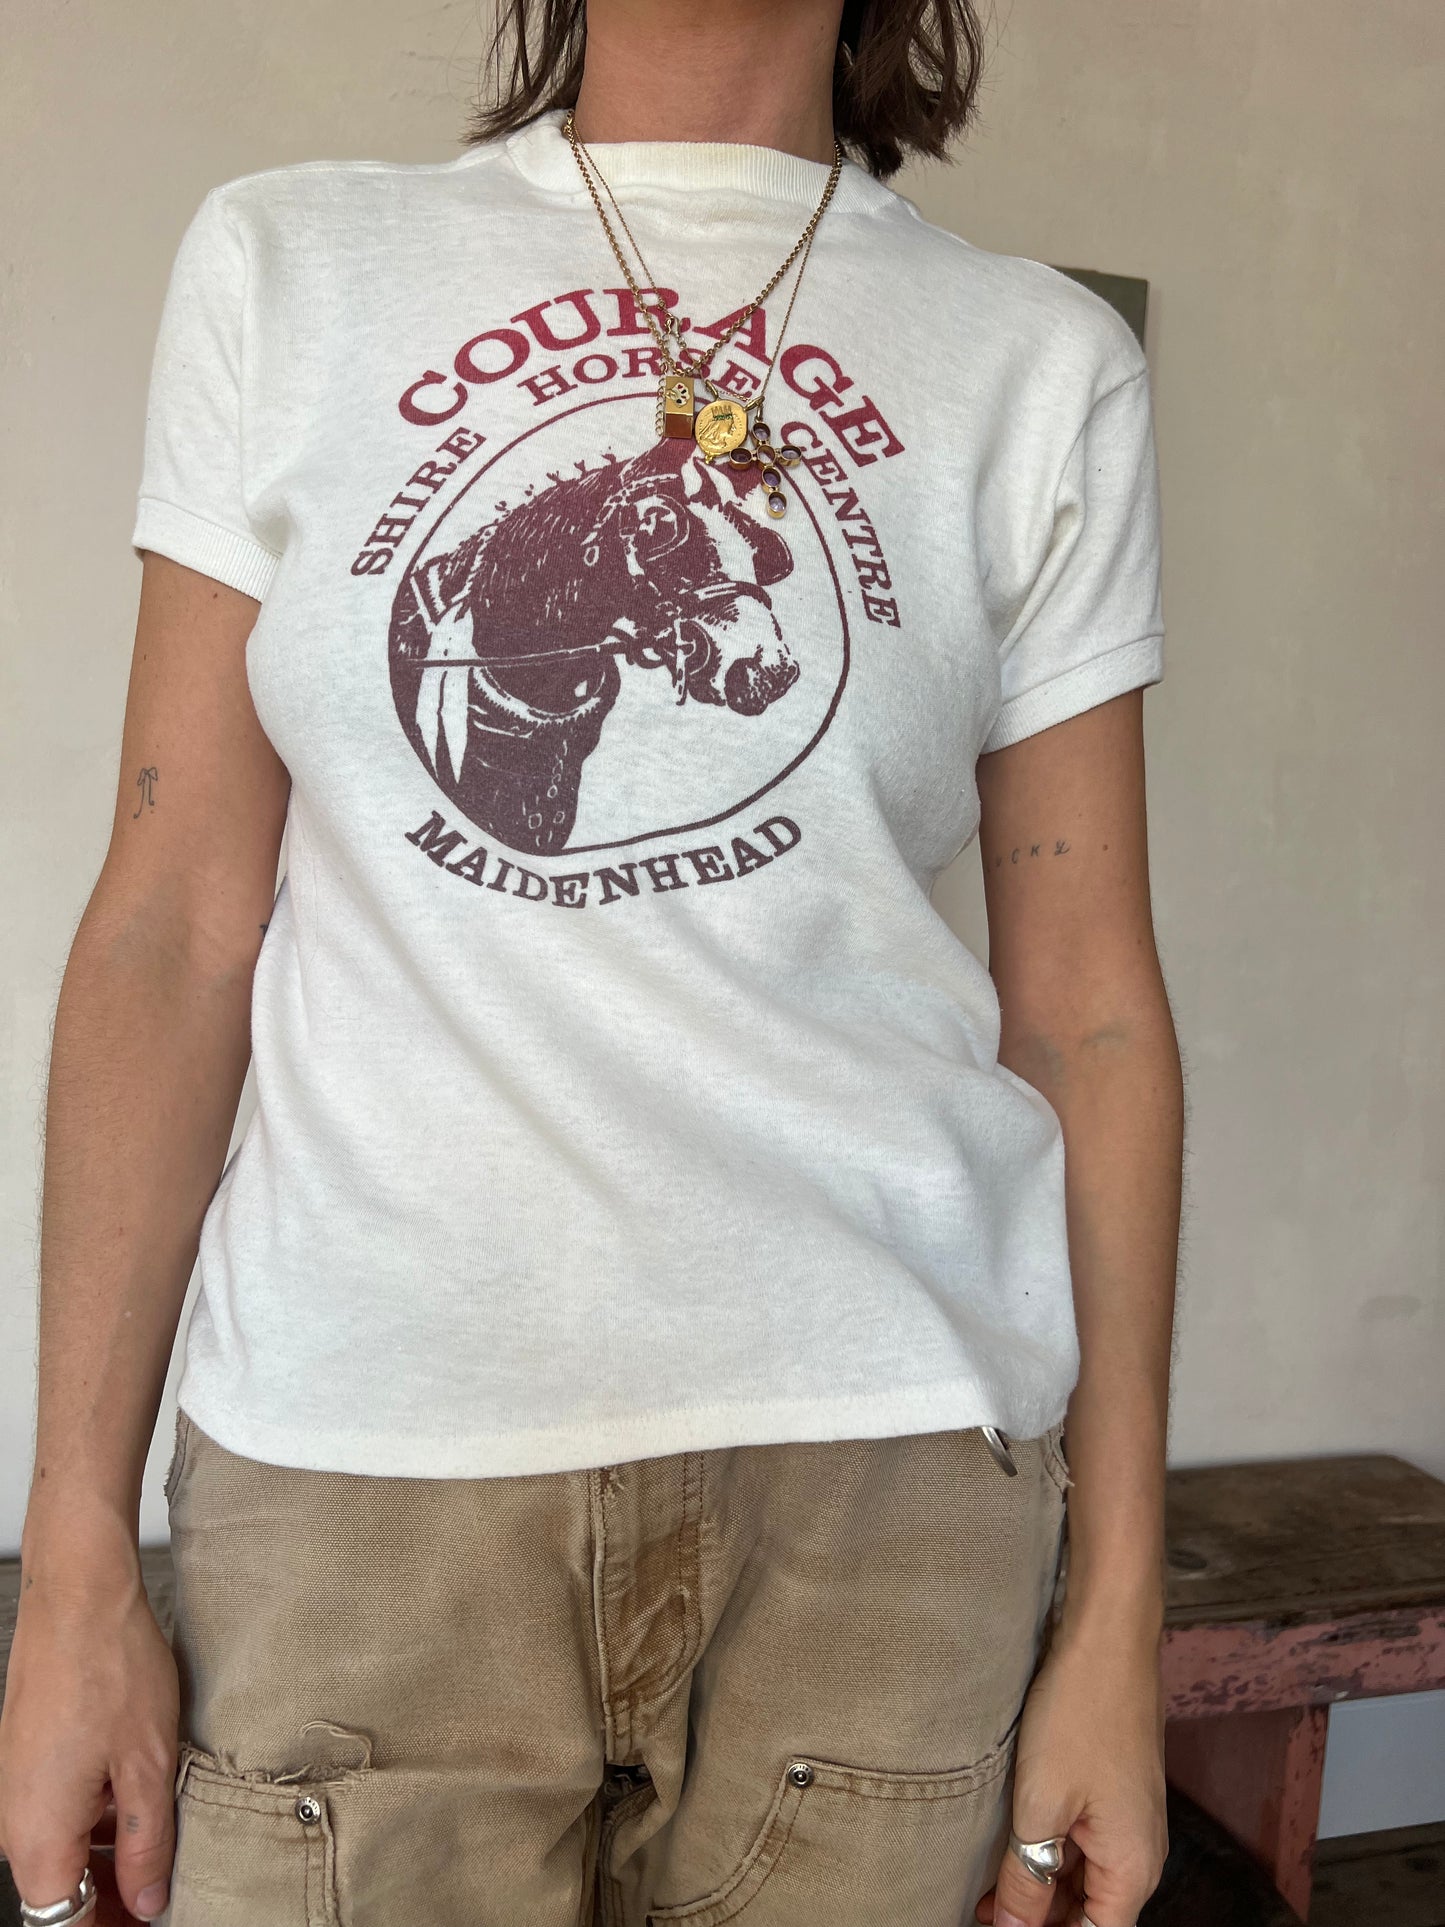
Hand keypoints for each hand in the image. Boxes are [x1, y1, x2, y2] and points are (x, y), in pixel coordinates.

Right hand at [0, 1525, 179, 1923]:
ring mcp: (19, 1788)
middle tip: (166, 1889)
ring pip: (64, 1851)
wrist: (78, 1592)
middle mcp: (17, 1822)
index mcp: (39, 1839)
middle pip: (61, 1892)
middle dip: (113, 1899)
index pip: (66, 1924)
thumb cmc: (110, 1666)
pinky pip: (61, 1811)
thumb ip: (150, 1846)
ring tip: (168, 1845)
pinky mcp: (29, 1758)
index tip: (153, 1921)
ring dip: (111, 1859)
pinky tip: (143, 1799)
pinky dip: (100, 1819)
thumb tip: (147, 1903)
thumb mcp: (149, 1765)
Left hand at [975, 1618, 1167, 1926]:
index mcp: (1133, 1869)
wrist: (1107, 1638)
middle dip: (1039, 1919)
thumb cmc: (1080, 1714)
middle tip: (983, 1913)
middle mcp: (1140, 1853)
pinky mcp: (1113, 1793)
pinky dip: (1048, 1857)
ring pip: (1084, 1880)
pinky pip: (1083, 1845)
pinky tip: (1007, 1854)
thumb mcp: (1041, 1805)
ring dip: (1039, 1892)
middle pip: (1091, 1913)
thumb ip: (1026, 1878)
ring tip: (983, 1894)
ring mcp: (1128, 1821)